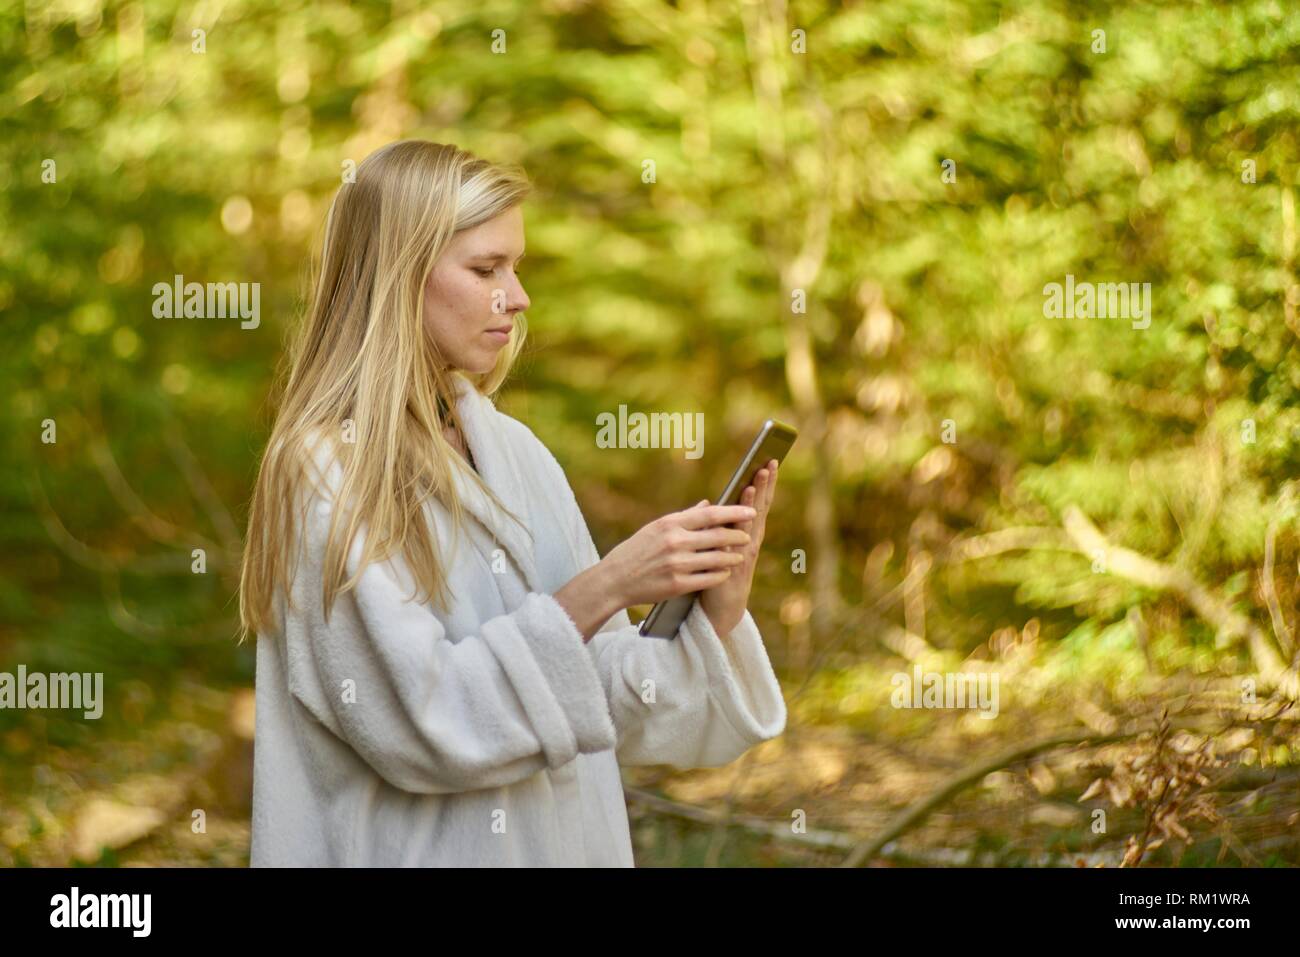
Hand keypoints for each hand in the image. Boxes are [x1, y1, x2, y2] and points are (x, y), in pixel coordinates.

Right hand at [599, 503, 756, 608]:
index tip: (750, 511)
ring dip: (732, 557)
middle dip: (737, 536)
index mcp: (670, 524)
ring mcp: (677, 564)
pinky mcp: (677, 585)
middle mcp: (675, 542)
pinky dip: (720, 575)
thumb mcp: (656, 527)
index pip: (710, 515)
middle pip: (717, 537)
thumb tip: (708, 505)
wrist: (615, 579)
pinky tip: (725, 572)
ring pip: (716, 559)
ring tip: (740, 556)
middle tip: (748, 535)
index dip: (733, 513)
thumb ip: (685, 517)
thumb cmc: (637, 550)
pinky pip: (708, 579)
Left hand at [697, 459, 778, 636]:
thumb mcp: (717, 544)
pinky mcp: (734, 566)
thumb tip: (710, 502)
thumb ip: (716, 525)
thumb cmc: (717, 573)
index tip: (768, 459)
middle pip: (758, 506)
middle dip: (763, 485)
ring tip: (755, 481)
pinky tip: (739, 510)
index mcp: (745, 533)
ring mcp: (744, 553)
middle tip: (768, 462)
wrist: (722, 608)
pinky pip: (736, 540)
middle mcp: (750, 540)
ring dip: (753, 500)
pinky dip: (738, 524)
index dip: (763, 482)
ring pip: (750, 521)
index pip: (756, 502)